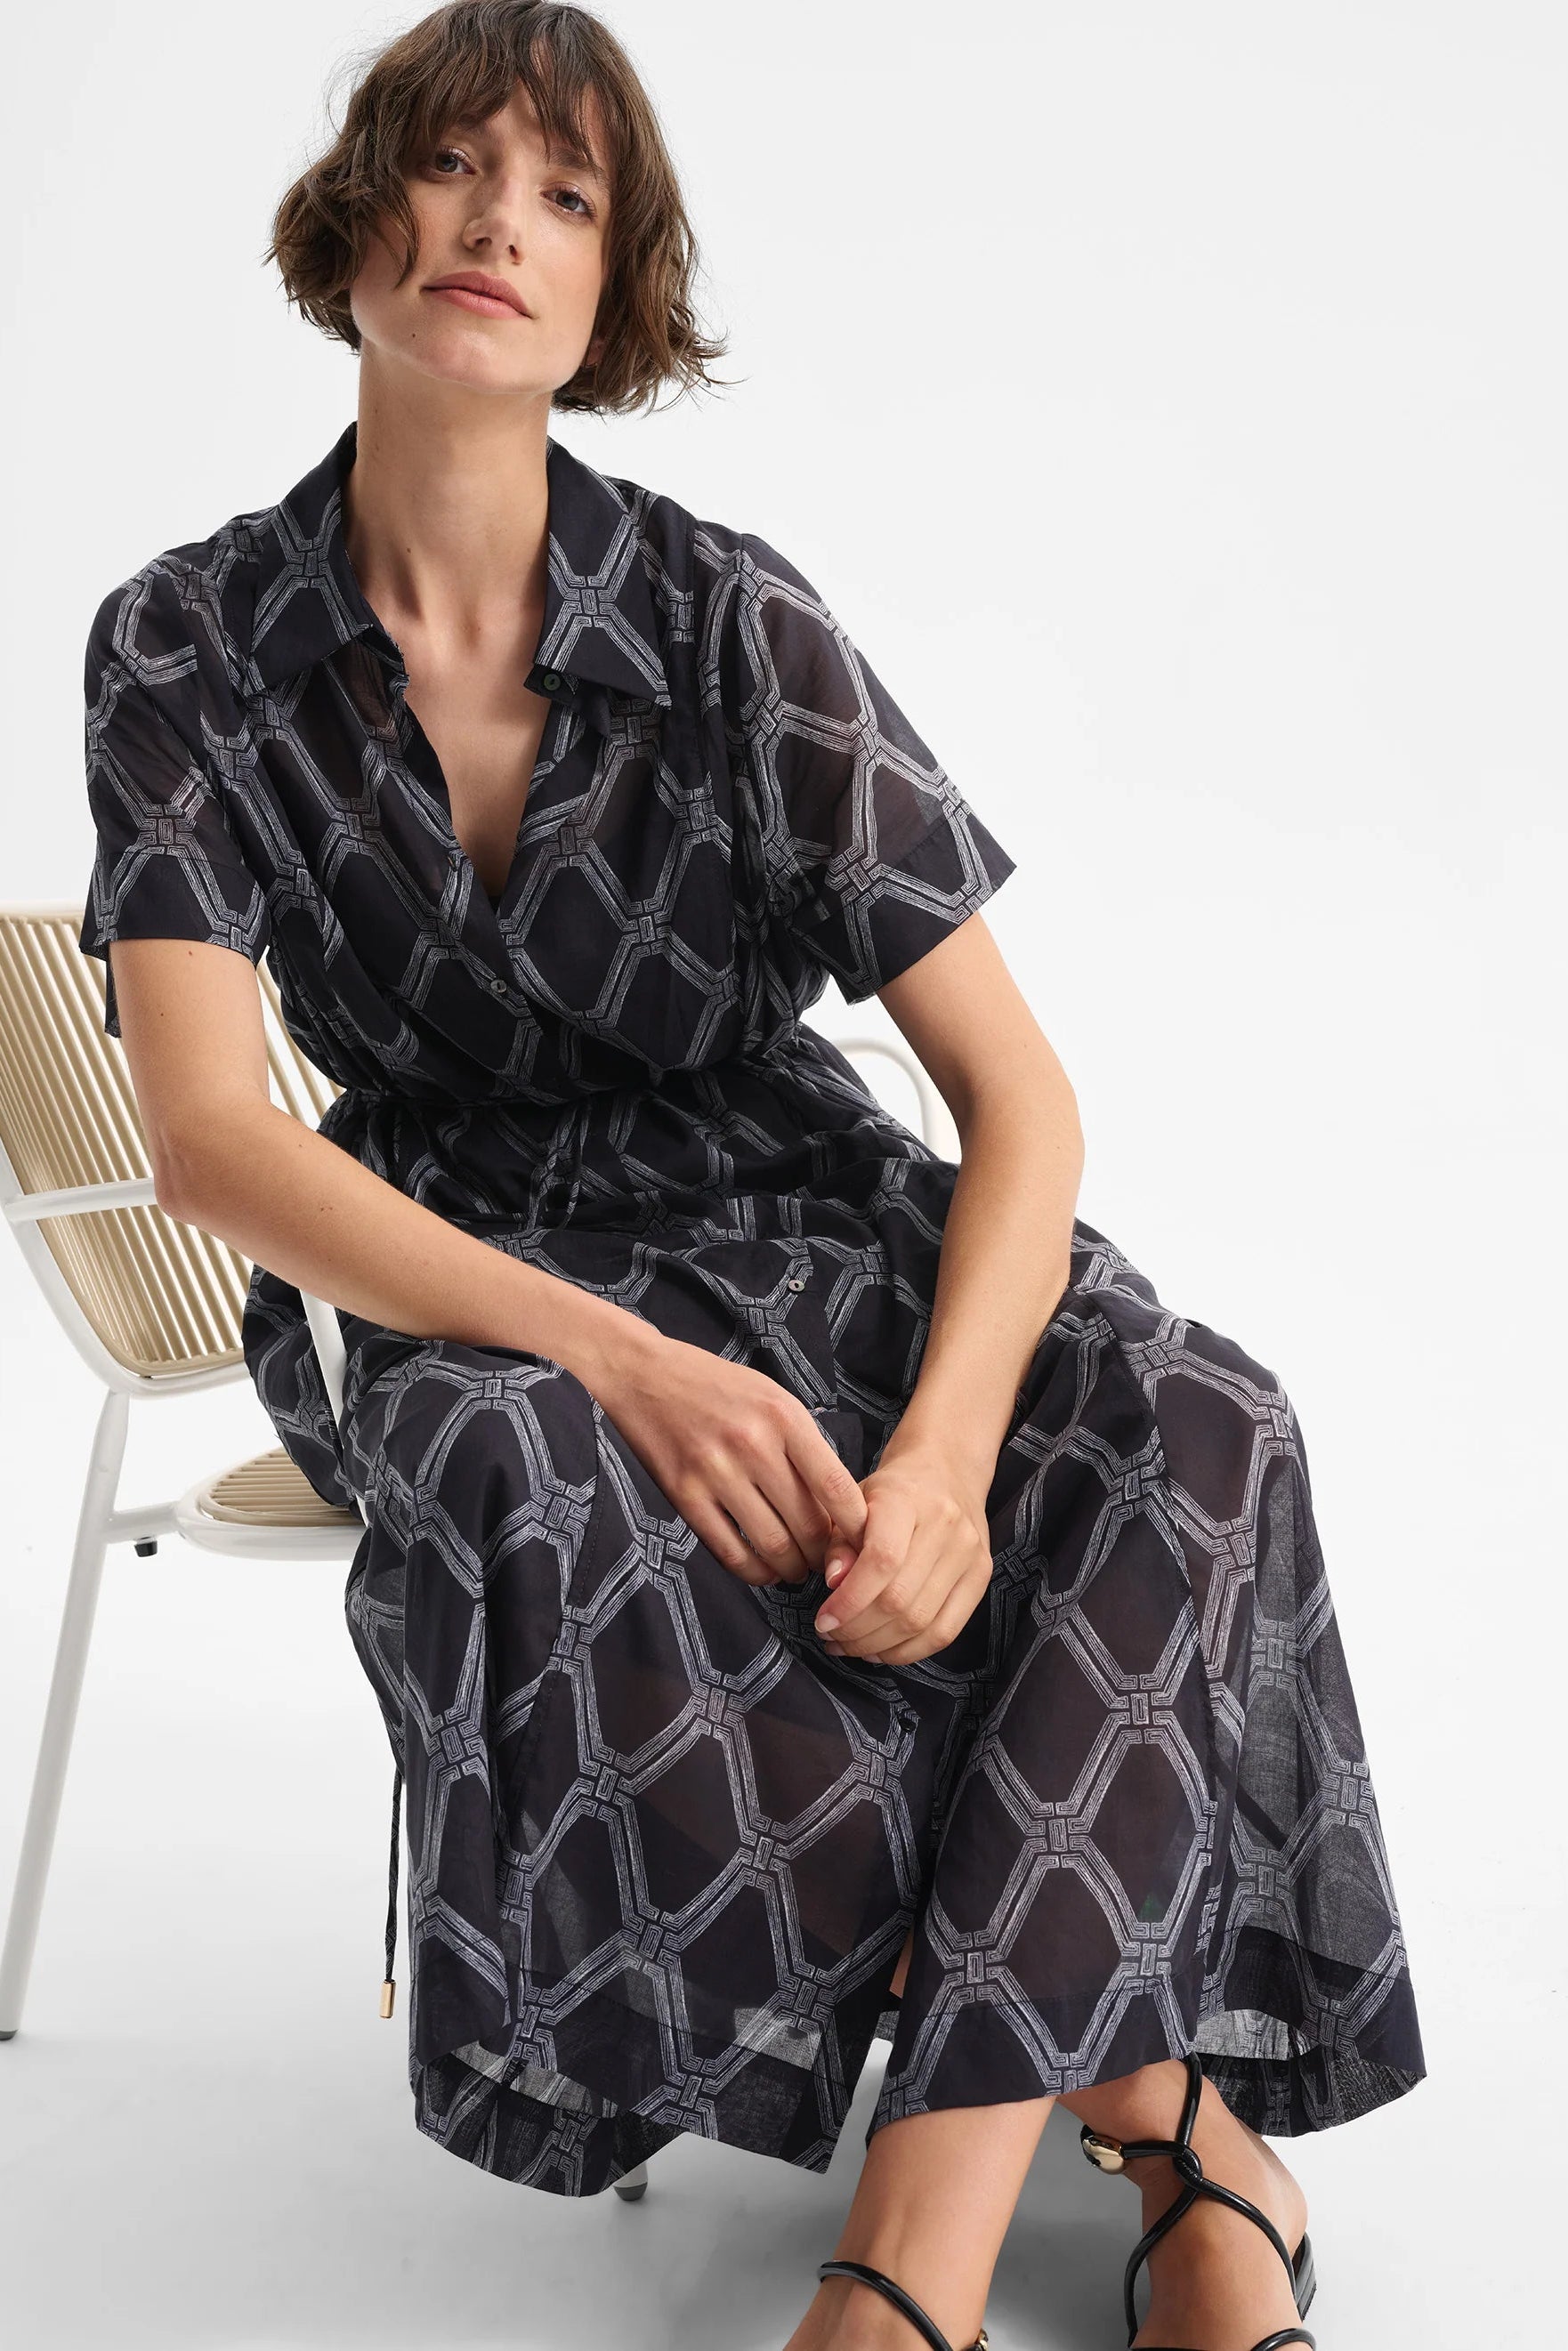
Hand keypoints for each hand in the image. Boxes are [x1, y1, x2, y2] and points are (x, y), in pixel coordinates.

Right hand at [588, 1327, 868, 1589]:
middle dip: (823, 1554)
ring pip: (771, 1544)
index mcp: (784, 1417)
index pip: (835, 1486)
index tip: (862, 1542)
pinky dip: (753, 1572)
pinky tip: (763, 1571)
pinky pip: (728, 1551)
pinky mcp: (684, 1495)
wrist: (645, 1375)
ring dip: (791, 1568)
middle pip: (806, 1523)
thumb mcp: (773, 1398)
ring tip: (796, 1570)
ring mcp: (715, 1472)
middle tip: (826, 1562)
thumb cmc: (718, 1386)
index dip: (855, 1526)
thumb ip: (804, 1445)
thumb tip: (835, 1506)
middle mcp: (753, 1445)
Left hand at [812, 1438, 993, 1664]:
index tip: (822, 1621)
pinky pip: (946, 1631)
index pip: (882, 1560)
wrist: (945, 1472)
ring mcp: (969, 1551)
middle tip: (831, 1638)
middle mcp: (945, 1524)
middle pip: (900, 1598)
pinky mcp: (982, 1574)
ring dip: (879, 1645)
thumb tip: (834, 1585)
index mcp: (906, 1499)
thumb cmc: (890, 1493)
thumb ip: (838, 1545)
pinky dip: (909, 1651)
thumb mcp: (852, 1504)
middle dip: (858, 1630)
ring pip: (922, 1621)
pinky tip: (881, 1651)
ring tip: (850, 1647)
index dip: (850, 1600)